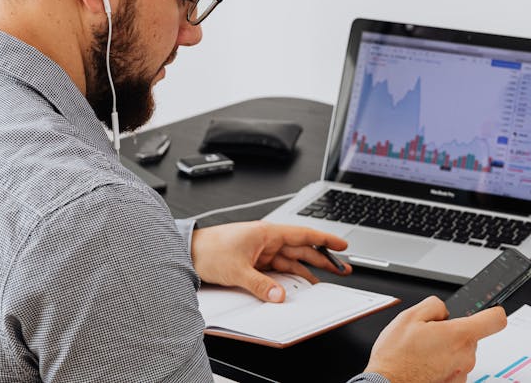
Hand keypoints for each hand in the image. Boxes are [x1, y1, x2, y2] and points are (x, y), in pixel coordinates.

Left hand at [190, 220, 351, 301]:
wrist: (188, 253)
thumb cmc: (209, 250)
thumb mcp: (236, 270)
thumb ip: (260, 284)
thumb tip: (279, 296)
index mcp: (266, 233)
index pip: (303, 234)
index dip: (324, 239)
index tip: (342, 245)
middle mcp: (266, 241)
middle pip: (301, 249)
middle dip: (322, 258)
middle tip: (342, 268)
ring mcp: (261, 253)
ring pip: (291, 261)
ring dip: (308, 270)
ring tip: (325, 280)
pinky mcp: (255, 263)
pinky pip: (278, 271)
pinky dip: (290, 278)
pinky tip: (299, 285)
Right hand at [364, 296, 505, 382]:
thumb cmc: (396, 356)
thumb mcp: (409, 317)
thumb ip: (434, 305)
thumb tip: (444, 310)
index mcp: (458, 335)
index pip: (495, 319)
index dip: (493, 311)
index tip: (490, 310)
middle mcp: (466, 356)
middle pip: (470, 335)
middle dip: (452, 331)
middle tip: (429, 335)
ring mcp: (462, 373)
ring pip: (461, 352)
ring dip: (447, 349)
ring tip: (422, 352)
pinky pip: (455, 367)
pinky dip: (443, 364)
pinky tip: (424, 364)